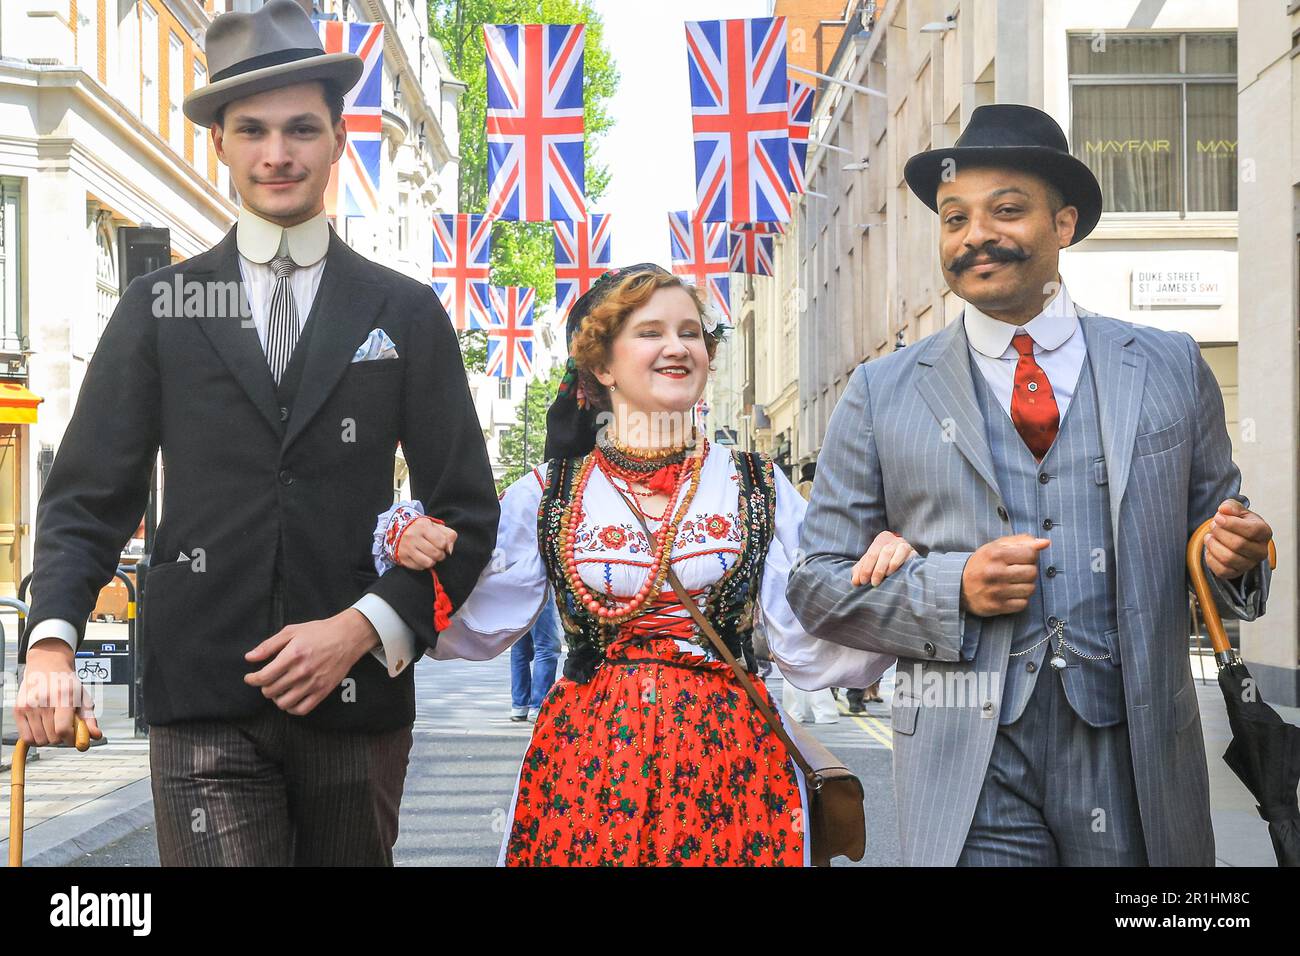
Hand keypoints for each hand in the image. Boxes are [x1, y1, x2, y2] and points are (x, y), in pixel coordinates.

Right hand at [13, 638, 103, 745]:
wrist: (47, 665)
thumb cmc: (66, 681)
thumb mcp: (83, 697)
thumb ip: (90, 718)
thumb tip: (95, 735)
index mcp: (63, 696)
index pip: (63, 729)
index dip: (71, 739)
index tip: (75, 738)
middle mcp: (44, 701)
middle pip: (53, 737)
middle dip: (62, 738)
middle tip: (65, 727)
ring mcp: (29, 706)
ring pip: (40, 740)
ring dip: (49, 738)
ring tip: (53, 725)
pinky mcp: (18, 710)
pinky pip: (26, 738)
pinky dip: (35, 738)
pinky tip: (42, 728)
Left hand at [243, 609, 378, 715]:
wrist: (347, 637)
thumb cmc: (319, 632)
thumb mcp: (292, 631)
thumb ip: (269, 645)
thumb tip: (249, 657)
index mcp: (293, 655)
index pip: (264, 677)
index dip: (252, 679)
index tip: (250, 678)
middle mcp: (302, 671)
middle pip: (271, 691)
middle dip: (264, 687)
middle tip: (267, 681)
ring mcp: (313, 683)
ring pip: (284, 703)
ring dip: (276, 698)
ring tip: (278, 690)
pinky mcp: (323, 691)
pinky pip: (301, 709)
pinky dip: (292, 708)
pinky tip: (290, 699)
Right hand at [394, 517, 457, 569]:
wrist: (399, 529)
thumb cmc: (423, 529)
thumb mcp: (437, 526)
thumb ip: (449, 535)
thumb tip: (450, 550)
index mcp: (423, 526)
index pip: (442, 542)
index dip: (445, 545)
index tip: (441, 544)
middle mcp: (412, 536)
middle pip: (436, 554)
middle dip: (440, 555)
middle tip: (437, 551)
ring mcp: (406, 547)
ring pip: (428, 563)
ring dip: (433, 561)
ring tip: (430, 556)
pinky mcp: (402, 557)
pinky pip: (419, 567)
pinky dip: (423, 564)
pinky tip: (421, 557)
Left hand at [851, 531, 917, 586]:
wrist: (906, 562)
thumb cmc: (884, 563)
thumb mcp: (871, 565)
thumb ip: (861, 571)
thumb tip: (854, 581)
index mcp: (881, 540)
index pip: (871, 554)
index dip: (865, 568)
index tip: (862, 582)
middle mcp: (893, 539)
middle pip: (882, 553)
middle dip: (876, 569)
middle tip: (873, 583)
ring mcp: (904, 544)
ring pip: (893, 552)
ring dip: (886, 566)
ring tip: (882, 578)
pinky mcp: (913, 552)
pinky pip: (907, 555)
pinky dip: (898, 563)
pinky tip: (893, 572)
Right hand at [960, 534, 1050, 616]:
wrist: (958, 585)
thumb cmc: (982, 563)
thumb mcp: (997, 547)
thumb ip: (1022, 541)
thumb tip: (1045, 543)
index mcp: (995, 554)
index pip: (1030, 554)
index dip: (1030, 556)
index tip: (1020, 558)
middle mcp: (995, 572)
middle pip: (1032, 572)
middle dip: (1028, 571)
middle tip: (1016, 571)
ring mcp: (995, 591)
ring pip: (1030, 589)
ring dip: (1025, 586)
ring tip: (1013, 583)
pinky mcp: (996, 606)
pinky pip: (1023, 604)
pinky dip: (1020, 600)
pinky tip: (1010, 594)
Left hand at [1204, 498, 1271, 580]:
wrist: (1236, 537)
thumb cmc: (1238, 522)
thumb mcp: (1236, 510)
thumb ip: (1231, 506)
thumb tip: (1224, 509)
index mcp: (1264, 532)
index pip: (1251, 530)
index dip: (1231, 524)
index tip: (1218, 518)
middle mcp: (1261, 551)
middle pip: (1238, 544)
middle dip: (1220, 533)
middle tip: (1212, 526)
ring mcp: (1250, 564)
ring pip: (1228, 558)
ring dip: (1213, 545)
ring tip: (1209, 537)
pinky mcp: (1236, 573)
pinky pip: (1221, 570)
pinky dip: (1211, 558)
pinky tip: (1211, 549)